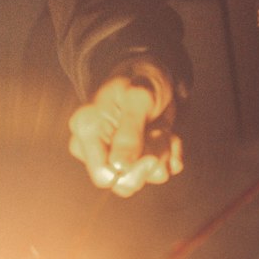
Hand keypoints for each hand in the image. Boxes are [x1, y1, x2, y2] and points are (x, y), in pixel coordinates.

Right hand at [68, 70, 181, 196]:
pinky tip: (168, 135)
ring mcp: (116, 153)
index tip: (150, 156)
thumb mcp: (138, 98)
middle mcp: (96, 146)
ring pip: (146, 177)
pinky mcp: (135, 157)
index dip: (129, 171)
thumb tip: (119, 168)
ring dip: (163, 152)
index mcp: (87, 129)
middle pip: (123, 184)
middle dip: (150, 161)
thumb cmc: (141, 78)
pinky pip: (160, 171)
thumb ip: (129, 133)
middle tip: (159, 136)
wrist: (153, 73)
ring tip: (162, 128)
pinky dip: (171, 154)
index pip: (103, 176)